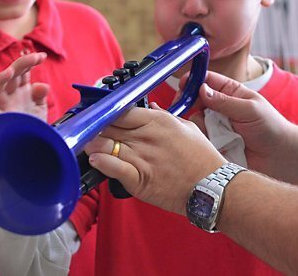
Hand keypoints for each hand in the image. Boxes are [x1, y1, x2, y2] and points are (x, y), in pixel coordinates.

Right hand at [0, 52, 49, 119]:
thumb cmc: (32, 125)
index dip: (31, 61)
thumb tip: (43, 86)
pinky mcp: (0, 122)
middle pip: (11, 75)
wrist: (30, 146)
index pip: (23, 71)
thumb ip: (40, 95)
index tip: (43, 56)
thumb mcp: (40, 108)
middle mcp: (10, 95)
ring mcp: (4, 107)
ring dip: (1, 79)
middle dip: (22, 63)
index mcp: (20, 90)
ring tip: (10, 71)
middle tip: (35, 57)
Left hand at [84, 103, 225, 215]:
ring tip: (85, 144)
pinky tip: (94, 160)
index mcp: (158, 121)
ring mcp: (142, 158)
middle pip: (110, 126)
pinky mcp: (139, 180)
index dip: (107, 112)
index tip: (98, 115)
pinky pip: (114, 168)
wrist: (213, 188)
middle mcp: (147, 137)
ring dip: (93, 144)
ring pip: (107, 145)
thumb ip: (165, 117)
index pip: (122, 110)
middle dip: (96, 127)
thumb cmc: (202, 159)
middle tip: (86, 129)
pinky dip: (101, 163)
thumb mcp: (187, 128)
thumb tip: (150, 108)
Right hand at [188, 71, 295, 174]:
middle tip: (195, 113)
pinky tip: (219, 145)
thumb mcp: (249, 109)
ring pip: (195, 121)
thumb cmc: (270, 127)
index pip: (206, 80)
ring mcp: (215, 125)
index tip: (183, 85)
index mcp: (230, 92)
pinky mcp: (214, 143)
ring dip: (203, 126)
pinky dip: (205, 141)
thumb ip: (224, 101)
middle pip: (194, 101)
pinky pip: (201, 139)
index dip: (192, 81)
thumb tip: (201, 89)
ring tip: (221, 135)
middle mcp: (219, 107)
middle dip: (191, 105)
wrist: (279, 157)